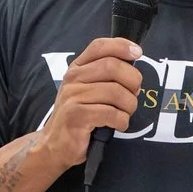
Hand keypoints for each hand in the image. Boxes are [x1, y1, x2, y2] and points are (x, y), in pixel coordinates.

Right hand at [35, 37, 143, 168]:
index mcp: (77, 68)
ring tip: (125, 113)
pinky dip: (122, 121)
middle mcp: (73, 79)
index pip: (99, 46)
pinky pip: (111, 113)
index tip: (137, 53)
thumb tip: (133, 66)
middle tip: (134, 94)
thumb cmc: (79, 117)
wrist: (55, 145)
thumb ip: (105, 76)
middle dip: (133, 81)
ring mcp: (73, 96)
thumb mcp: (88, 91)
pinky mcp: (76, 116)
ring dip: (129, 105)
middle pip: (112, 66)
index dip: (121, 46)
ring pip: (115, 91)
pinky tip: (118, 125)